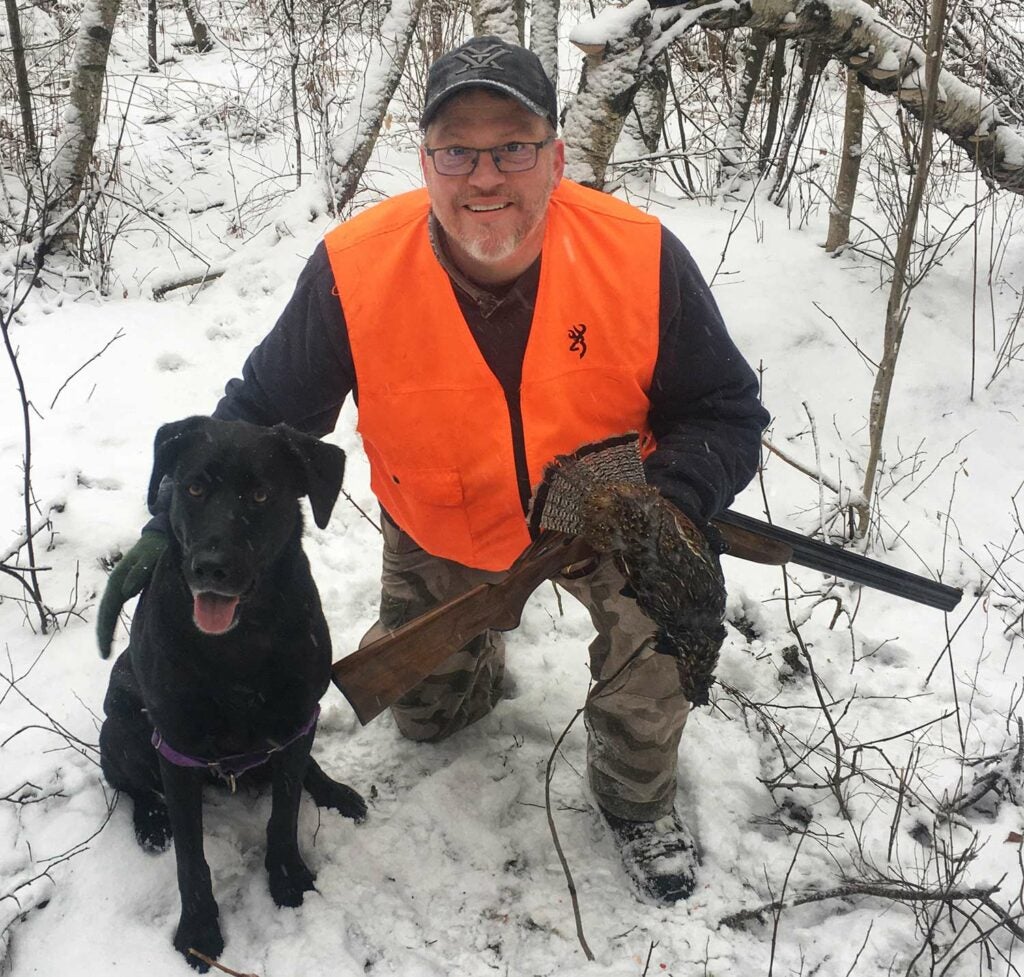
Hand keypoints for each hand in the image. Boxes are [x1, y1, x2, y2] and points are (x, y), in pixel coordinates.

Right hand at [96, 530, 167, 657]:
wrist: (160, 537)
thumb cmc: (158, 547)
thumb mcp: (153, 556)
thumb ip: (141, 571)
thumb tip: (126, 591)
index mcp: (120, 579)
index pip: (109, 609)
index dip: (105, 629)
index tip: (104, 649)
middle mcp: (117, 583)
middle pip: (105, 612)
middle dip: (103, 634)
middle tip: (104, 655)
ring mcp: (121, 585)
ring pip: (109, 610)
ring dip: (106, 629)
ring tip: (106, 650)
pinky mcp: (128, 586)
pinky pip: (117, 606)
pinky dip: (113, 620)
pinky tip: (114, 631)